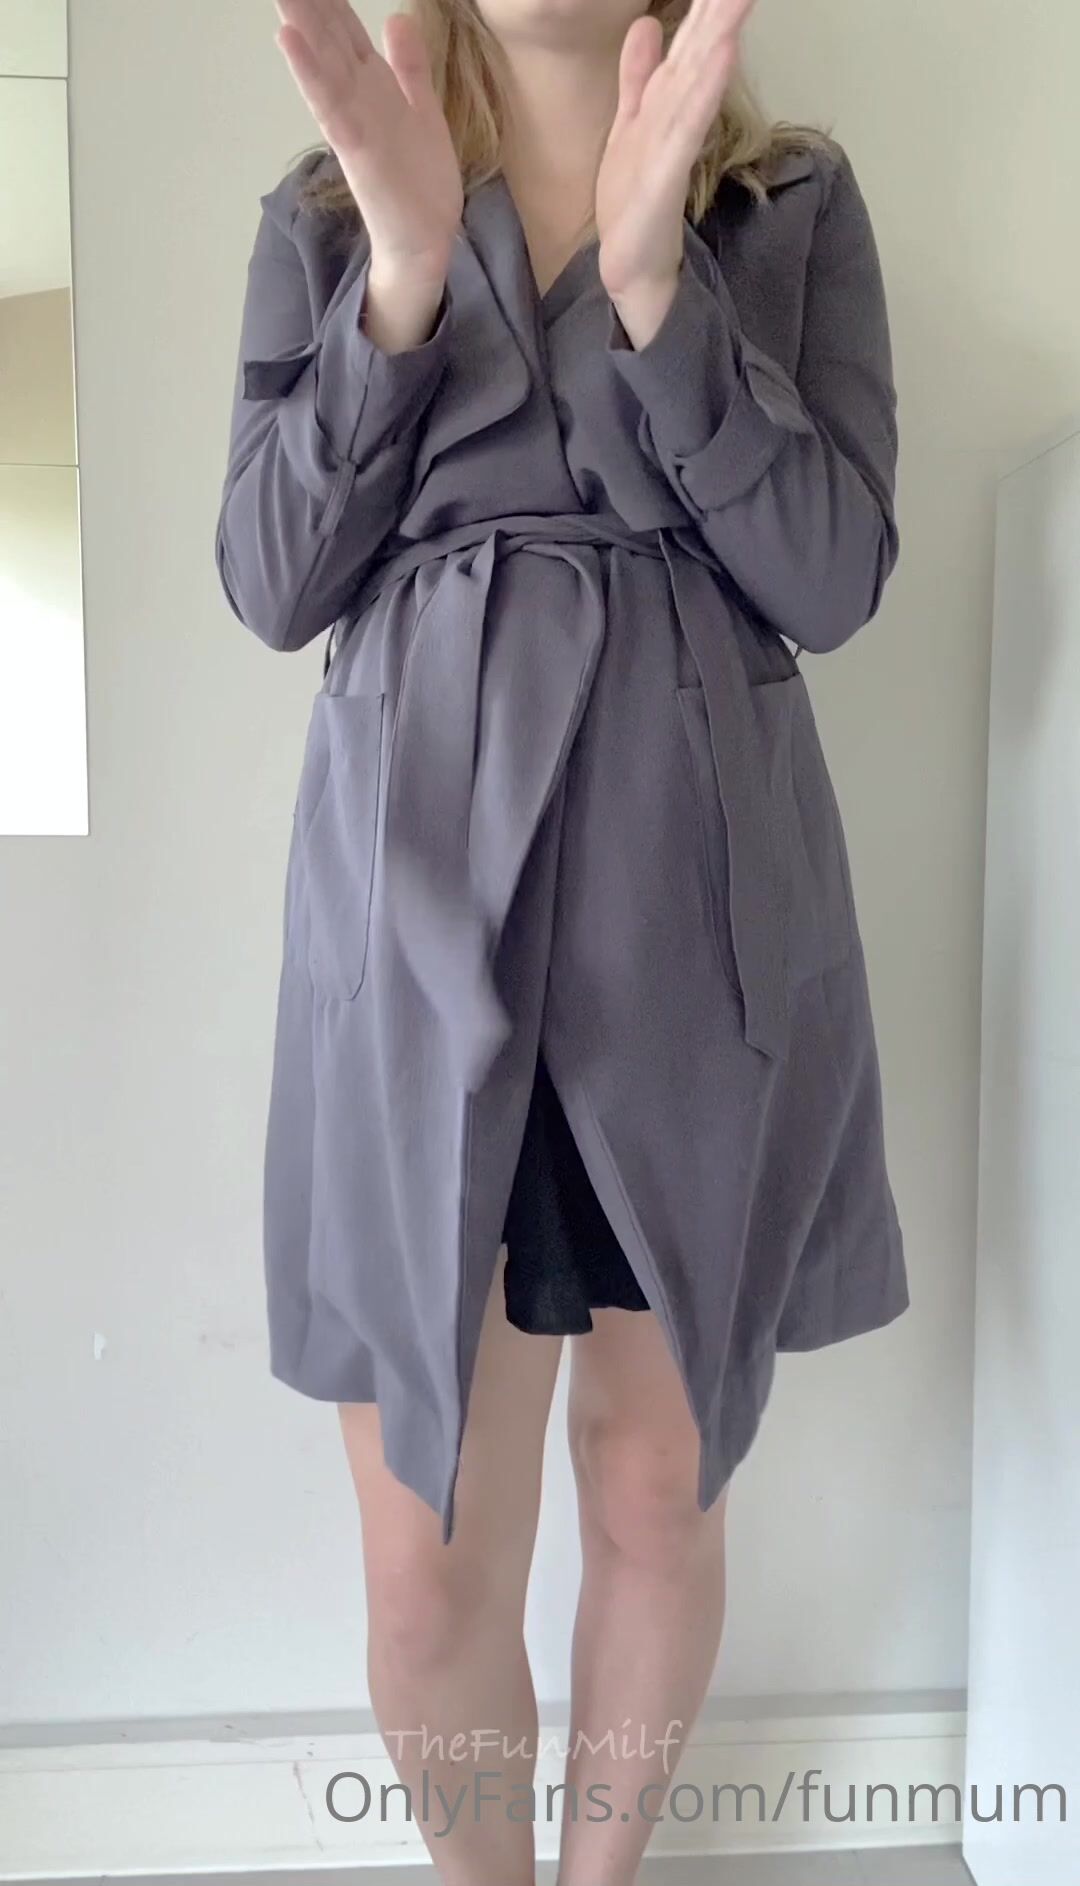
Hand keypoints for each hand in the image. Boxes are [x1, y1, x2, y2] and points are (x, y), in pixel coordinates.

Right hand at [275, 0, 463, 282]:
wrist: (424, 240)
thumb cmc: (420, 183)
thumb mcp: (422, 111)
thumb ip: (409, 68)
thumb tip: (396, 18)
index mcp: (375, 88)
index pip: (346, 31)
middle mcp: (359, 99)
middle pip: (328, 39)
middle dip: (307, 4)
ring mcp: (353, 122)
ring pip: (322, 61)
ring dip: (298, 23)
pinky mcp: (355, 148)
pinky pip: (328, 104)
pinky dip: (308, 72)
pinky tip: (288, 40)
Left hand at [595, 0, 756, 303]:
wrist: (631, 266)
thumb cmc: (634, 201)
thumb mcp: (630, 124)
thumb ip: (639, 76)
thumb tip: (648, 23)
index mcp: (666, 100)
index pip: (690, 38)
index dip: (707, 2)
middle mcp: (676, 116)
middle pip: (701, 50)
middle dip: (722, 8)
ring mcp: (674, 145)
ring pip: (699, 78)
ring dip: (721, 34)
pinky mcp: (666, 176)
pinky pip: (687, 126)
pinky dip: (704, 90)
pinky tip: (723, 55)